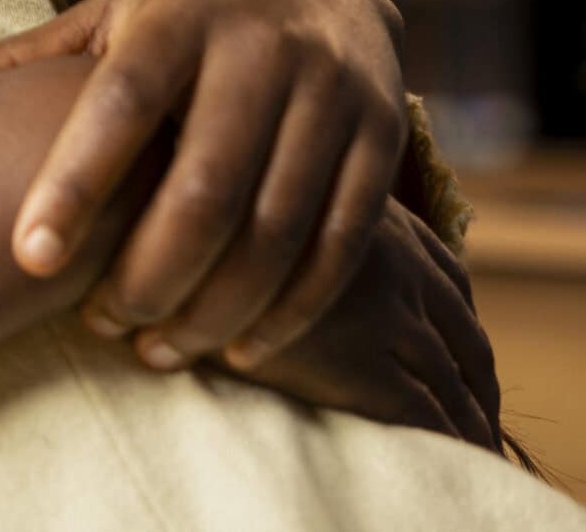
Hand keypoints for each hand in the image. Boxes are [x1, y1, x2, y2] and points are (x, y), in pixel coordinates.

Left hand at [0, 0, 405, 366]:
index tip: (28, 257)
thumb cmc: (178, 12)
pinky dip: (291, 308)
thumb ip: (12, 62)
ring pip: (276, 227)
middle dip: (150, 272)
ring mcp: (331, 92)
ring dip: (216, 305)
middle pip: (204, 185)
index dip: (72, 183)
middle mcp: (261, 47)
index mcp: (174, 17)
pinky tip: (239, 347)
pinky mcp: (383, 137)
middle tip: (101, 325)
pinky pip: (340, 242)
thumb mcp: (100, 20)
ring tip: (156, 349)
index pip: (116, 106)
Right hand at [215, 198, 499, 448]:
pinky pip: (426, 412)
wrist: (164, 243)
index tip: (459, 345)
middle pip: (465, 332)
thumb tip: (291, 227)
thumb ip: (291, 210)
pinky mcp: (359, 366)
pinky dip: (447, 437)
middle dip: (475, 375)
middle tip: (477, 408)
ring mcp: (383, 314)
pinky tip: (443, 450)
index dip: (461, 315)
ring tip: (469, 442)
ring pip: (454, 379)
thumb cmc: (188, 213)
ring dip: (470, 414)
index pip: (450, 275)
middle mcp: (395, 262)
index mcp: (375, 216)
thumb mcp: (253, 191)